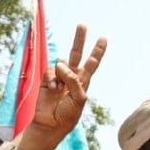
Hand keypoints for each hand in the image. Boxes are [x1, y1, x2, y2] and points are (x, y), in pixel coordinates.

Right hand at [16, 24, 105, 149]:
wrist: (49, 124)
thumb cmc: (67, 115)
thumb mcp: (79, 98)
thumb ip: (74, 80)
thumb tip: (61, 65)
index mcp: (83, 81)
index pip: (92, 63)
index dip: (98, 51)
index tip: (104, 38)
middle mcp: (71, 77)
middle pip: (76, 53)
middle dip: (79, 39)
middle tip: (82, 25)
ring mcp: (58, 77)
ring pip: (61, 62)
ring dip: (62, 72)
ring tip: (59, 88)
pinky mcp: (46, 79)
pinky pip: (50, 71)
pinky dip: (51, 79)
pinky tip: (52, 89)